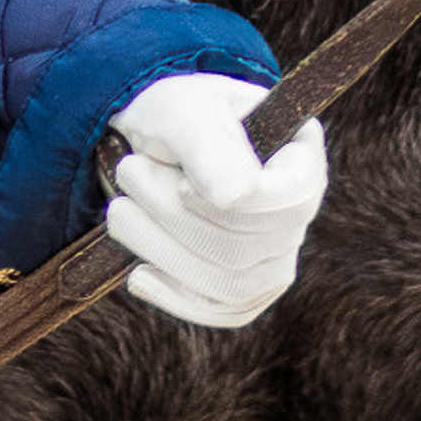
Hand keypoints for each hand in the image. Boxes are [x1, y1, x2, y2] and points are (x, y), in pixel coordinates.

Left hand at [102, 73, 326, 329]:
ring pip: (230, 283)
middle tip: (130, 172)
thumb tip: (234, 198)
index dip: (234, 204)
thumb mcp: (184, 111)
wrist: (149, 142)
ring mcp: (275, 256)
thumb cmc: (174, 113)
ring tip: (122, 209)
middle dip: (177, 216)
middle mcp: (298, 212)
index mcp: (299, 156)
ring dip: (163, 249)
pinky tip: (139, 272)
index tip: (180, 183)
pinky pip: (217, 309)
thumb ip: (208, 147)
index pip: (290, 201)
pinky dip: (172, 293)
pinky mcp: (244, 290)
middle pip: (249, 247)